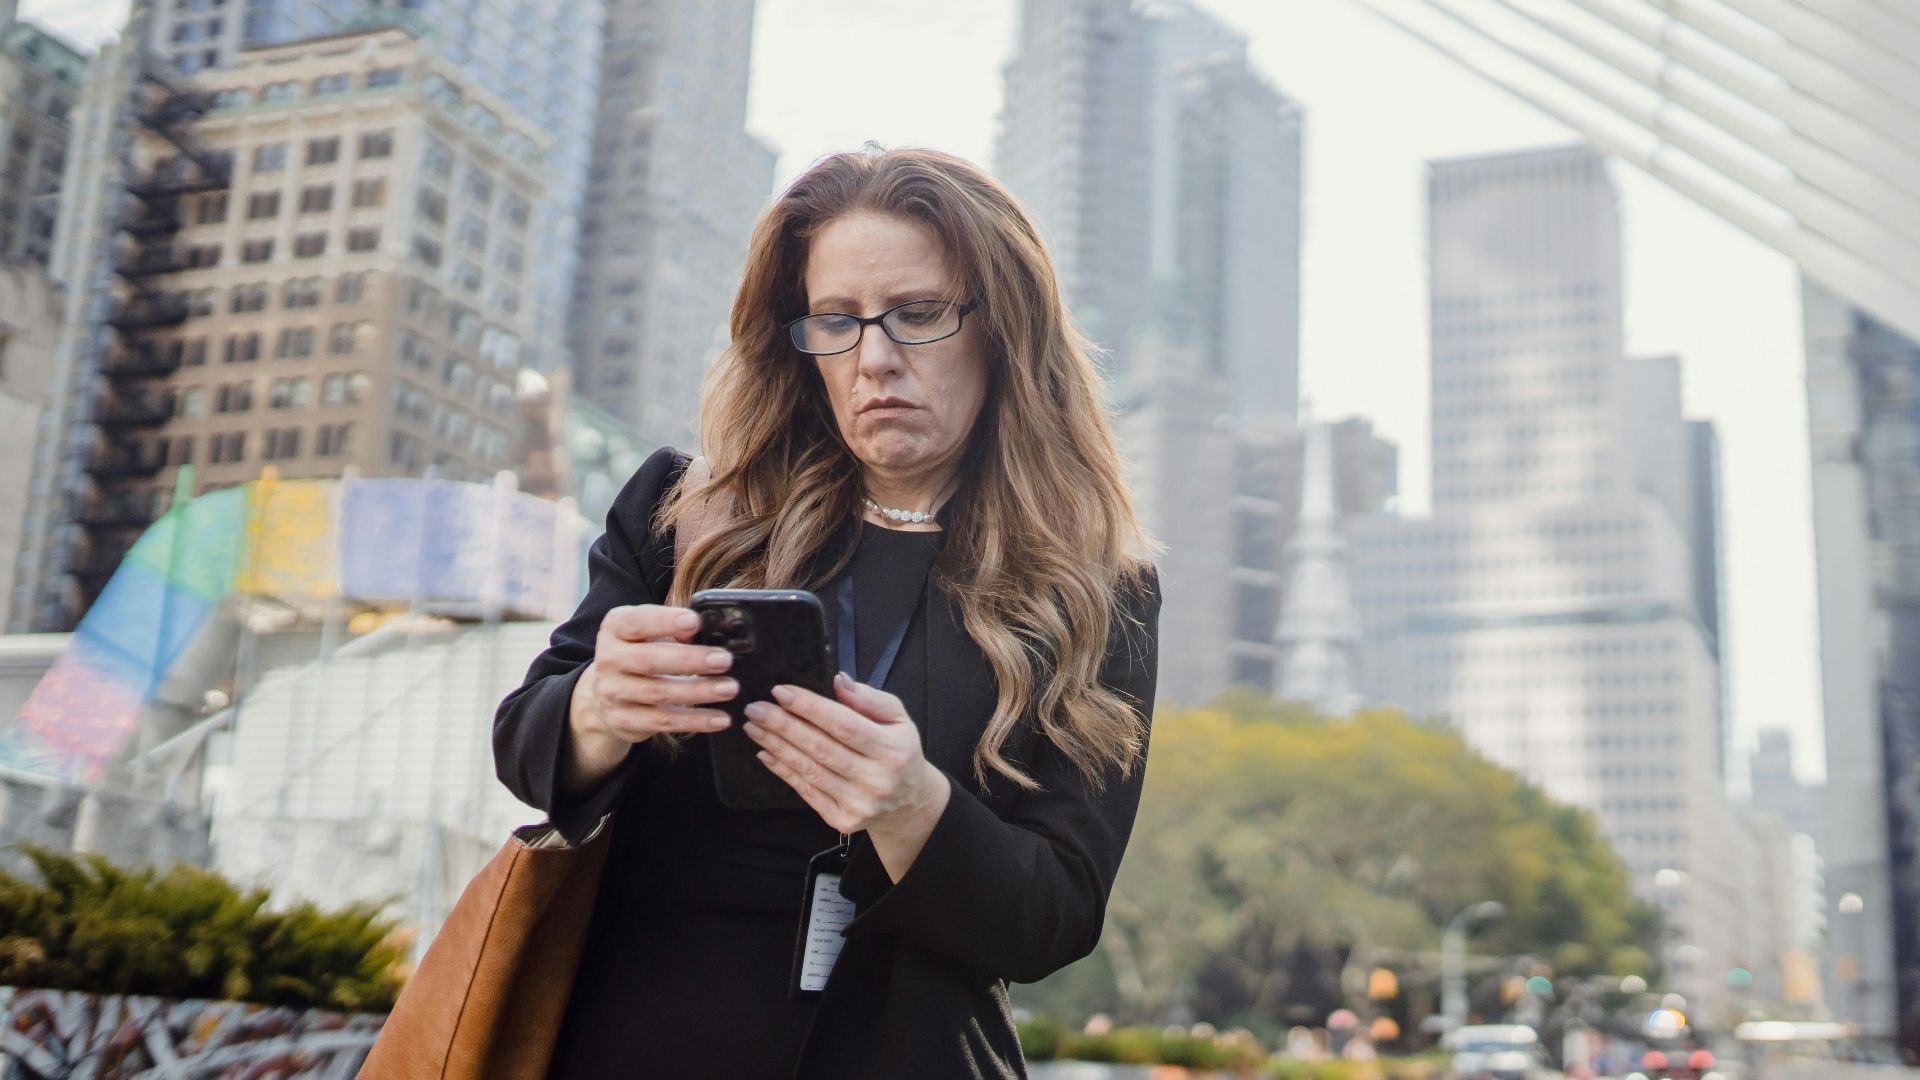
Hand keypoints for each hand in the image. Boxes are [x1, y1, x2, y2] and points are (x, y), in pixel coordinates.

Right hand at [563, 604, 736, 795]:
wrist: (607, 695)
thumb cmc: (641, 653)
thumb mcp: (651, 633)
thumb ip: (676, 629)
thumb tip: (710, 631)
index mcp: (615, 629)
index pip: (636, 621)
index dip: (665, 621)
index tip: (695, 622)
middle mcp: (608, 660)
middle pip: (649, 660)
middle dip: (690, 660)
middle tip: (724, 660)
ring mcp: (613, 693)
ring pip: (658, 693)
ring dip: (698, 692)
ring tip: (729, 688)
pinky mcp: (624, 721)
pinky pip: (663, 722)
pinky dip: (695, 721)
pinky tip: (720, 718)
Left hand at [743, 674, 950, 867]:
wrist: (909, 802)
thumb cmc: (899, 752)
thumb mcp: (898, 718)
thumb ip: (869, 698)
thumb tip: (839, 682)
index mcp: (892, 750)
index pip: (844, 725)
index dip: (810, 708)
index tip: (781, 692)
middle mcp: (876, 780)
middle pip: (821, 748)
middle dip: (783, 725)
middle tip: (756, 709)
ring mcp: (858, 804)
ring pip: (809, 770)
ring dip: (776, 746)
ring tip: (754, 727)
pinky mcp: (843, 821)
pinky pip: (806, 792)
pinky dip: (783, 771)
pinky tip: (765, 752)